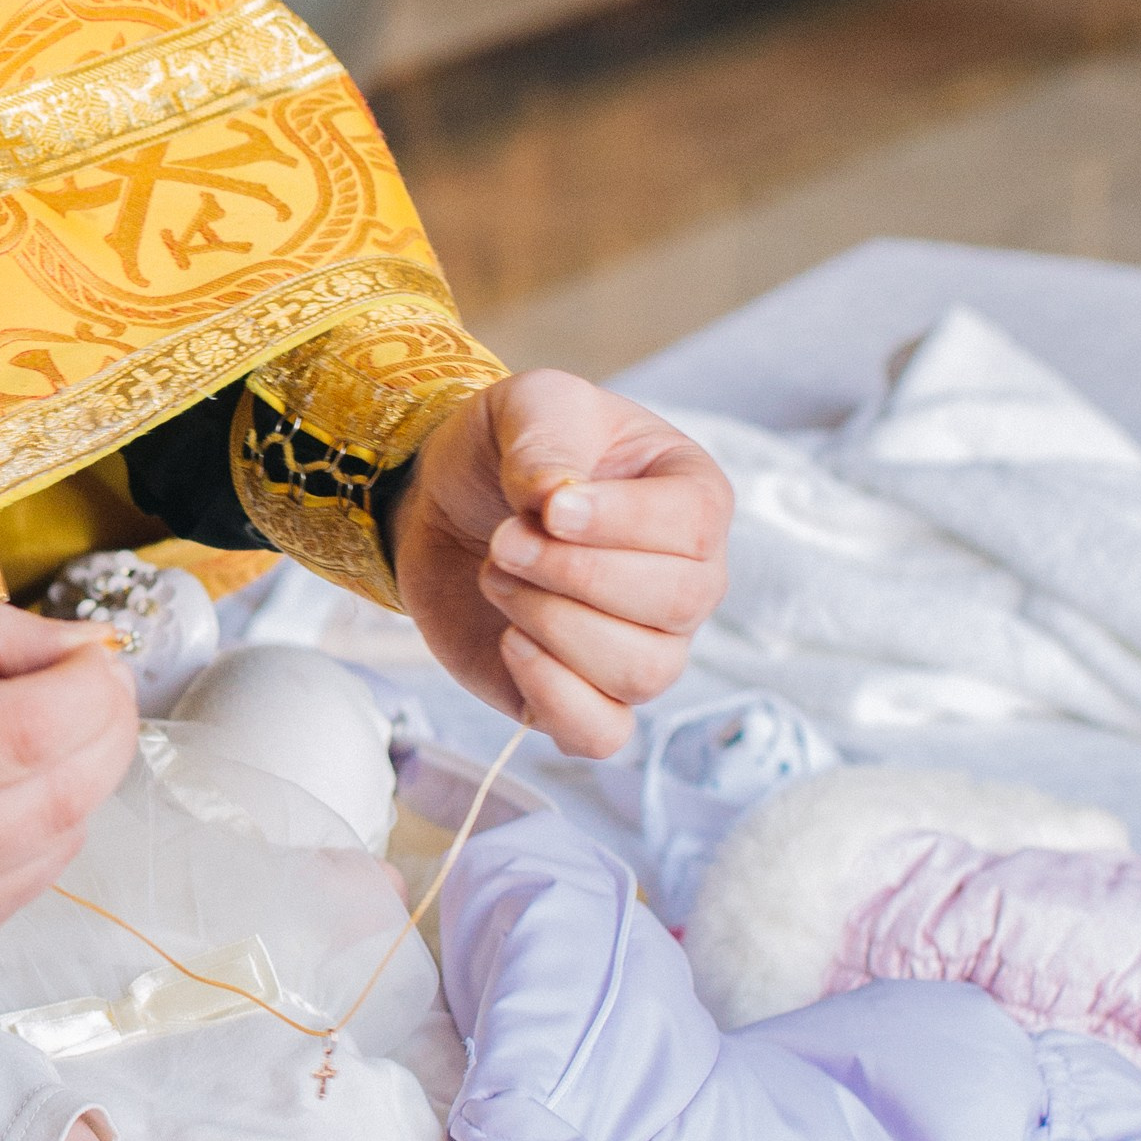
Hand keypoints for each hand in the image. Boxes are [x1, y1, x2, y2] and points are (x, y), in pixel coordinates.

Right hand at [0, 603, 138, 973]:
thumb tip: (95, 646)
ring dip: (79, 783)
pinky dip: (40, 832)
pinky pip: (27, 885)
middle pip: (64, 797)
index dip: (92, 687)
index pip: (33, 729)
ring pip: (60, 845)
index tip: (96, 657)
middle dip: (107, 732)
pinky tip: (0, 798)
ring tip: (43, 737)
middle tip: (97, 689)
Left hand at [390, 369, 731, 758]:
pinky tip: (510, 643)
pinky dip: (555, 698)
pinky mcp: (584, 696)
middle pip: (677, 604)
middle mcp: (687, 582)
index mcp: (693, 499)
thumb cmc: (511, 448)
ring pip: (643, 672)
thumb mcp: (529, 406)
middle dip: (574, 574)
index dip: (617, 524)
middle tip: (504, 540)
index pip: (693, 527)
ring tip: (499, 576)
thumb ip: (547, 438)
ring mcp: (643, 645)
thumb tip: (556, 502)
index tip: (548, 506)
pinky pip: (603, 734)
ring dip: (553, 625)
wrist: (447, 501)